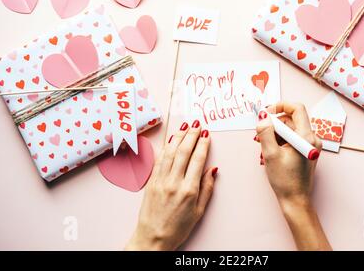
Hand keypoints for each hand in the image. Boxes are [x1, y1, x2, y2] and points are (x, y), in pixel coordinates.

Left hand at [126, 120, 217, 250]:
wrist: (153, 238)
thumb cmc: (177, 228)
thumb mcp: (199, 211)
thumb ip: (207, 189)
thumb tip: (212, 169)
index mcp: (189, 190)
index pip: (197, 160)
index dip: (203, 144)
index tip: (207, 134)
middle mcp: (174, 182)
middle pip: (183, 152)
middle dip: (191, 135)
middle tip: (198, 125)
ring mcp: (160, 181)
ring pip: (170, 152)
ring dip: (178, 137)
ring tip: (185, 126)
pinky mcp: (151, 182)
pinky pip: (159, 160)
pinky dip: (166, 148)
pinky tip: (171, 140)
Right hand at [255, 102, 330, 250]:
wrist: (295, 201)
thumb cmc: (285, 181)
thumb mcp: (271, 154)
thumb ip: (265, 132)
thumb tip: (262, 116)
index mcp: (306, 137)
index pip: (296, 108)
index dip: (280, 106)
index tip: (266, 113)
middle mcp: (311, 139)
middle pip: (290, 119)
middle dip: (273, 125)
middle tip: (259, 135)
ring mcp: (309, 145)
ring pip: (289, 130)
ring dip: (274, 135)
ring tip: (263, 148)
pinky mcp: (305, 151)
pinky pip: (290, 139)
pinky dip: (278, 142)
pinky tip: (269, 153)